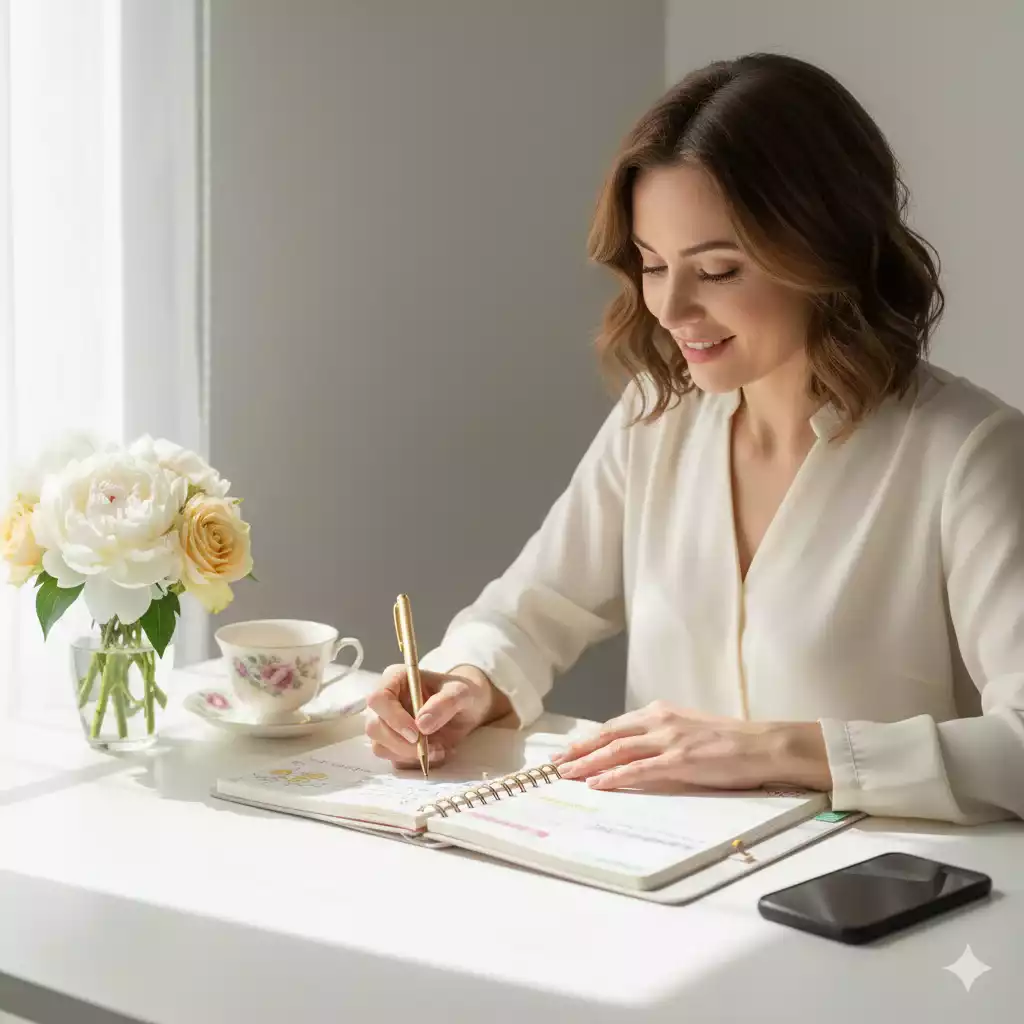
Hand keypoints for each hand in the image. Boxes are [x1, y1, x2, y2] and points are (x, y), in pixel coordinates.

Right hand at [365, 663, 508, 768]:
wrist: (467, 709)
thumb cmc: (461, 693)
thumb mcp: (462, 693)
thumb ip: (445, 703)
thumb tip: (422, 724)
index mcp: (396, 679)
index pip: (378, 699)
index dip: (393, 718)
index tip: (416, 733)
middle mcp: (385, 701)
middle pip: (374, 727)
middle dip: (401, 744)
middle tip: (432, 748)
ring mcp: (386, 724)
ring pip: (381, 747)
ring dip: (410, 755)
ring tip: (440, 749)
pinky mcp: (393, 744)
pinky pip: (394, 760)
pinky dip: (415, 762)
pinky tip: (437, 753)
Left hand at [551, 701, 831, 791]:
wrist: (764, 744)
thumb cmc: (731, 741)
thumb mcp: (689, 729)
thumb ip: (662, 735)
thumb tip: (637, 750)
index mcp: (661, 712)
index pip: (615, 726)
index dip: (589, 739)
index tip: (568, 750)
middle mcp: (660, 721)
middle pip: (609, 736)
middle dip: (579, 750)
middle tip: (555, 764)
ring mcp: (669, 740)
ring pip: (617, 751)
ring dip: (588, 763)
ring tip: (567, 775)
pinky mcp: (680, 760)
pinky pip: (639, 770)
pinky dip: (615, 777)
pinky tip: (598, 784)